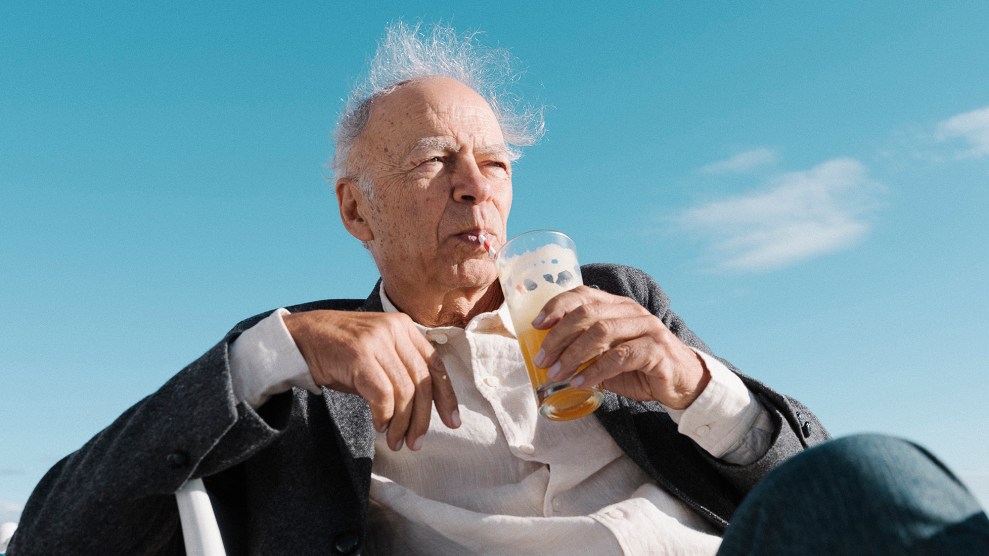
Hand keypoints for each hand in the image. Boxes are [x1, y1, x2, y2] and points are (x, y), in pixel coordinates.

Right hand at [283, 310, 459, 450]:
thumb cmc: (339, 353)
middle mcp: (395, 330)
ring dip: (402, 423)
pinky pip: (383, 394)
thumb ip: (400, 372)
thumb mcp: (377, 355)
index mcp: (405, 327)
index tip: (452, 422)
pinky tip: (380, 426)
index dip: (446, 396)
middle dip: (423, 418)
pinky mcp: (360, 355)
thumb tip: (422, 411)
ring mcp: (378, 341)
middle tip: (416, 442)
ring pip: (405, 391)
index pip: (435, 364)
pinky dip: (384, 415)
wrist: (300, 337)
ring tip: (396, 441)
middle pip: (423, 381)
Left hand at [531, 286, 710, 408]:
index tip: (536, 325)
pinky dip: (596, 371)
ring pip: (602, 332)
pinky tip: (581, 383)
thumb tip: (549, 357)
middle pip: (587, 313)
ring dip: (574, 354)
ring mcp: (647, 328)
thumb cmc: (641, 368)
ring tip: (557, 373)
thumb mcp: (609, 355)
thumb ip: (585, 350)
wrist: (684, 384)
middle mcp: (632, 311)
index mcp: (618, 306)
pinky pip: (620, 356)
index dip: (557, 306)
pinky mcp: (657, 350)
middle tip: (542, 359)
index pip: (583, 294)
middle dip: (559, 336)